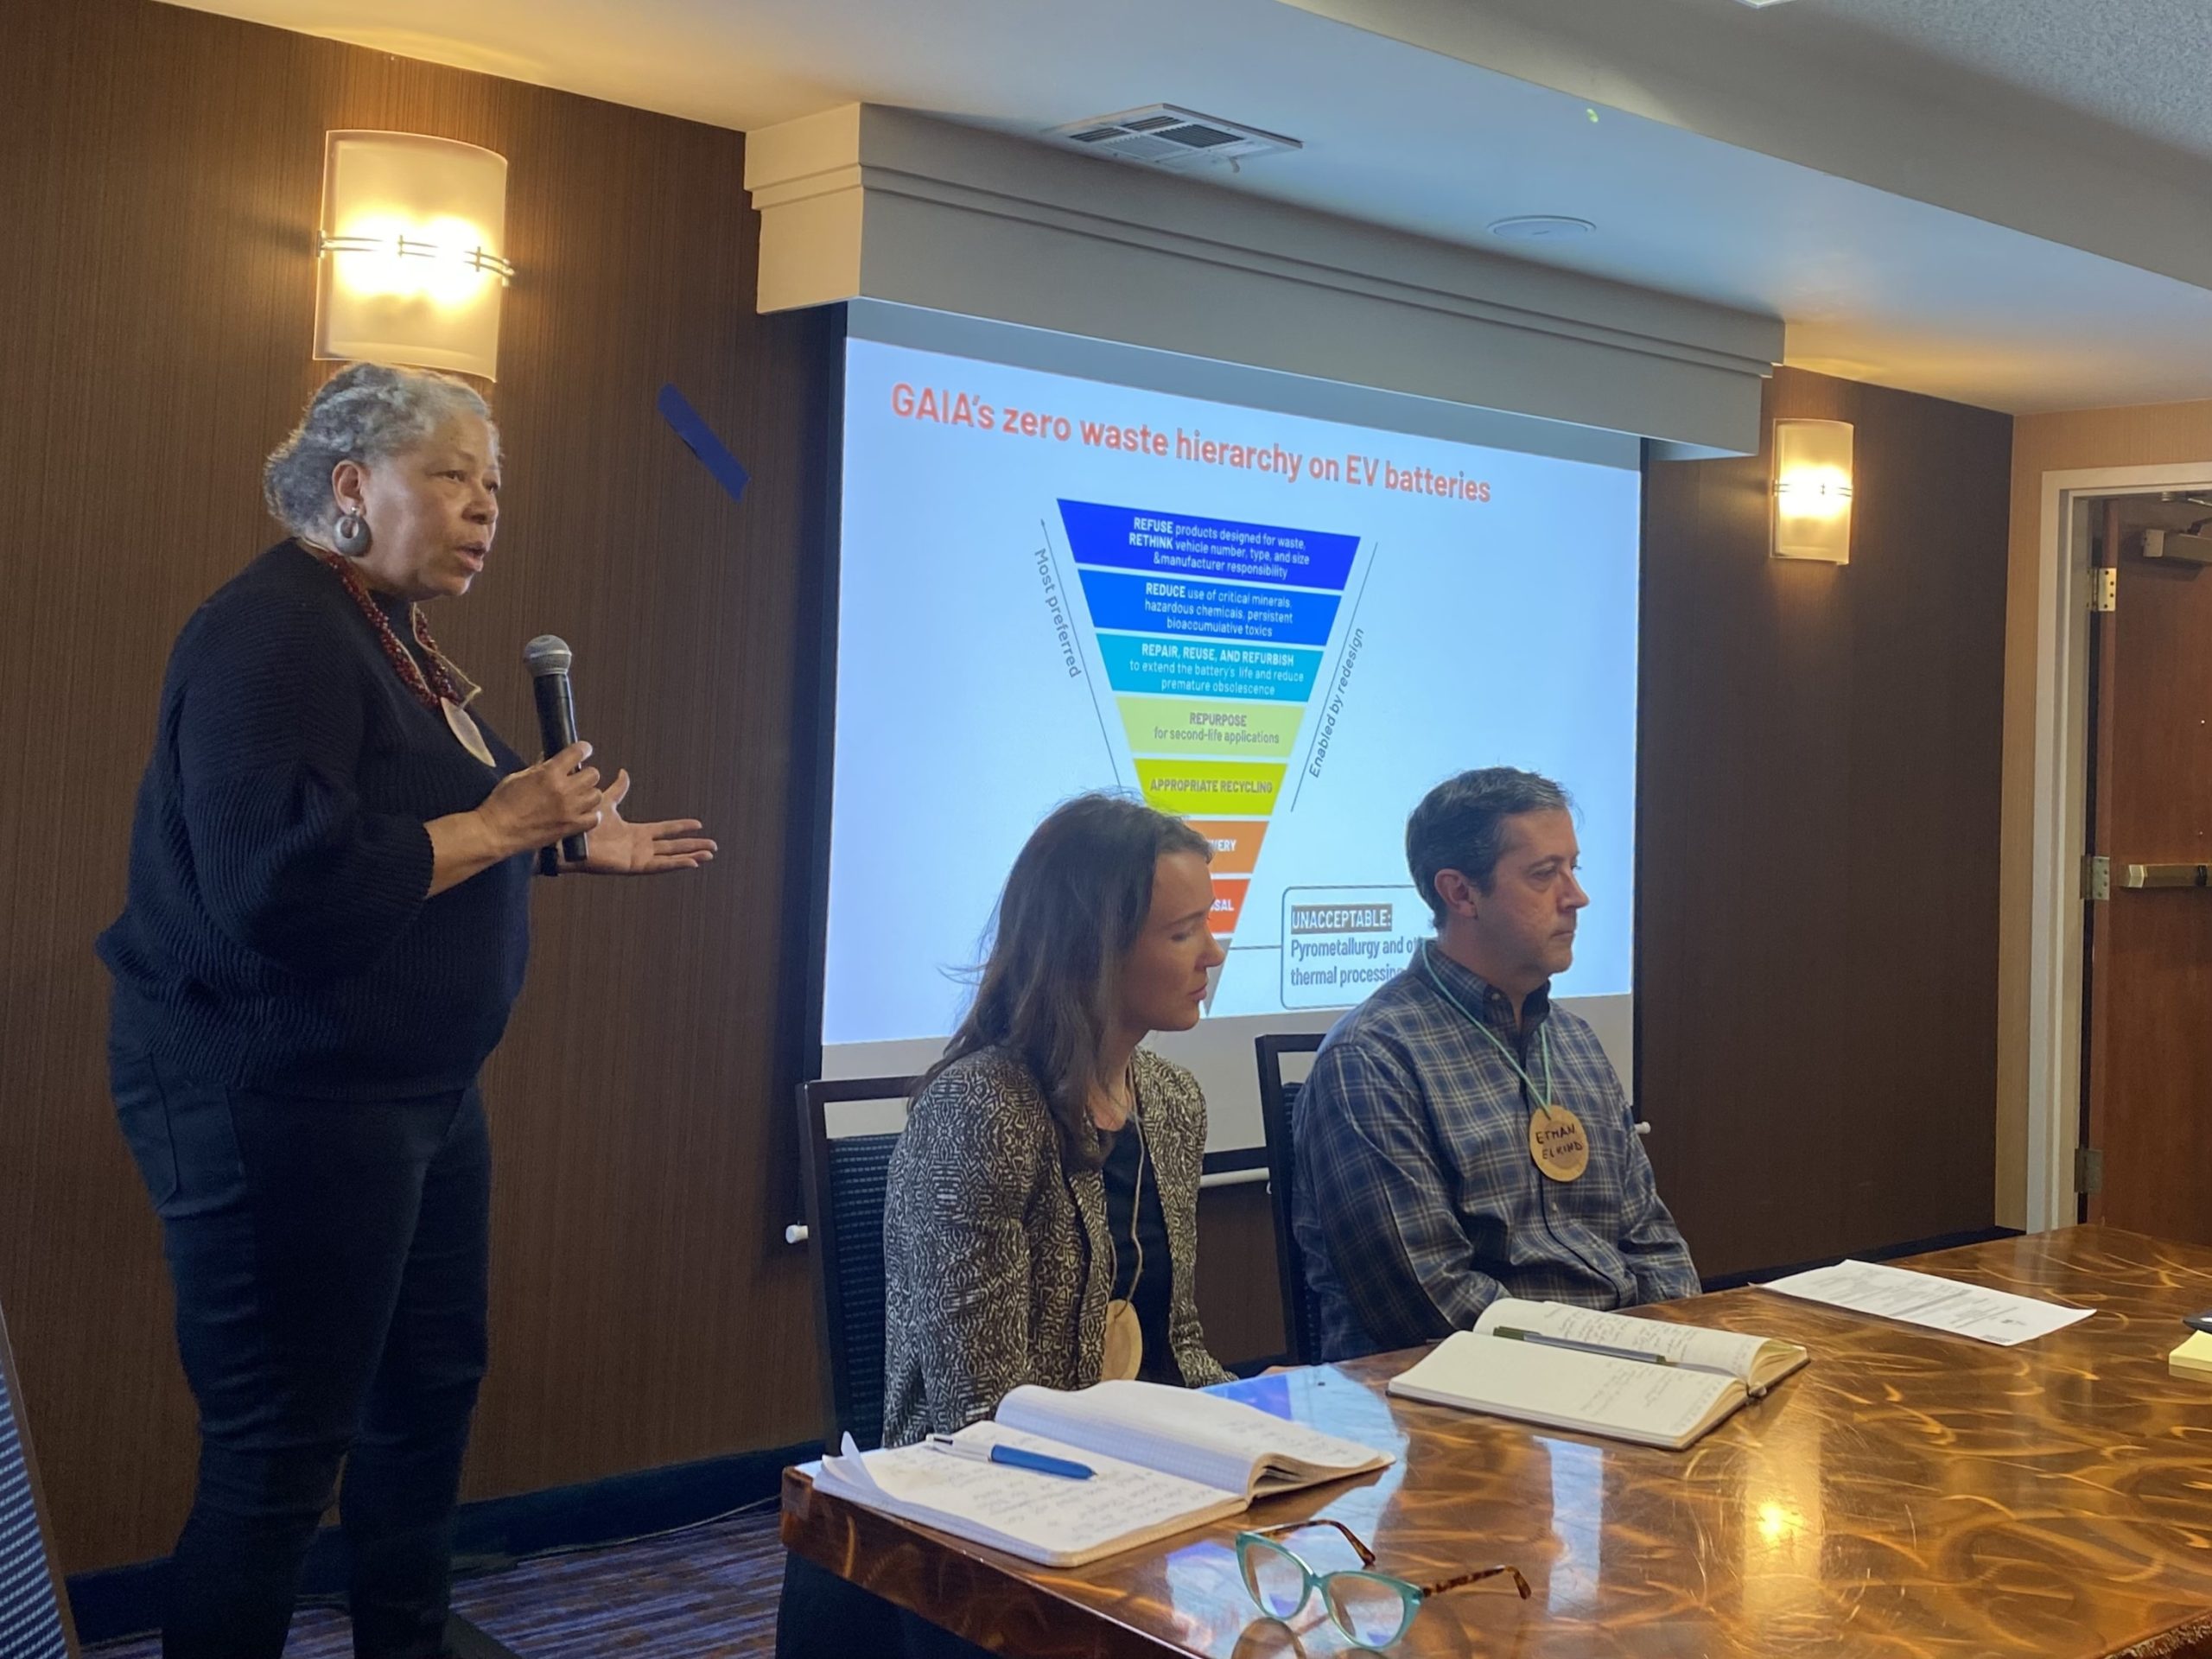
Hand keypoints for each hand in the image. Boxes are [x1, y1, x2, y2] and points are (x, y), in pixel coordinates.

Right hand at [478, 741, 602, 854]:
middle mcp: (563, 790)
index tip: (584, 751)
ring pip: (597, 795)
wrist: (496, 831)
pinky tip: (582, 813)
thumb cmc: (502, 804)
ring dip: (589, 794)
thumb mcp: (518, 777)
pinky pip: (594, 818)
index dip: (583, 749)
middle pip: (593, 774)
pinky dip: (591, 815)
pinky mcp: (570, 827)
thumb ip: (538, 767)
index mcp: (549, 773)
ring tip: (580, 797)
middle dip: (586, 774)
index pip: (578, 752)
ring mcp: (569, 809)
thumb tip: (549, 758)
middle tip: (578, 778)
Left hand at [567, 769, 714, 874]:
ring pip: (671, 856)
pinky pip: (659, 866)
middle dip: (693, 845)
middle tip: (712, 846)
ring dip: (691, 855)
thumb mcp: (606, 802)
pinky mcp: (634, 866)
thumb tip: (624, 772)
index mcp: (636, 832)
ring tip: (709, 855)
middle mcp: (640, 846)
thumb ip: (618, 790)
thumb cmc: (583, 825)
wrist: (570, 841)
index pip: (665, 829)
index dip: (682, 826)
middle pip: (674, 845)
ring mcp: (638, 857)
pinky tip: (692, 862)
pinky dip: (676, 864)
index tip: (699, 824)